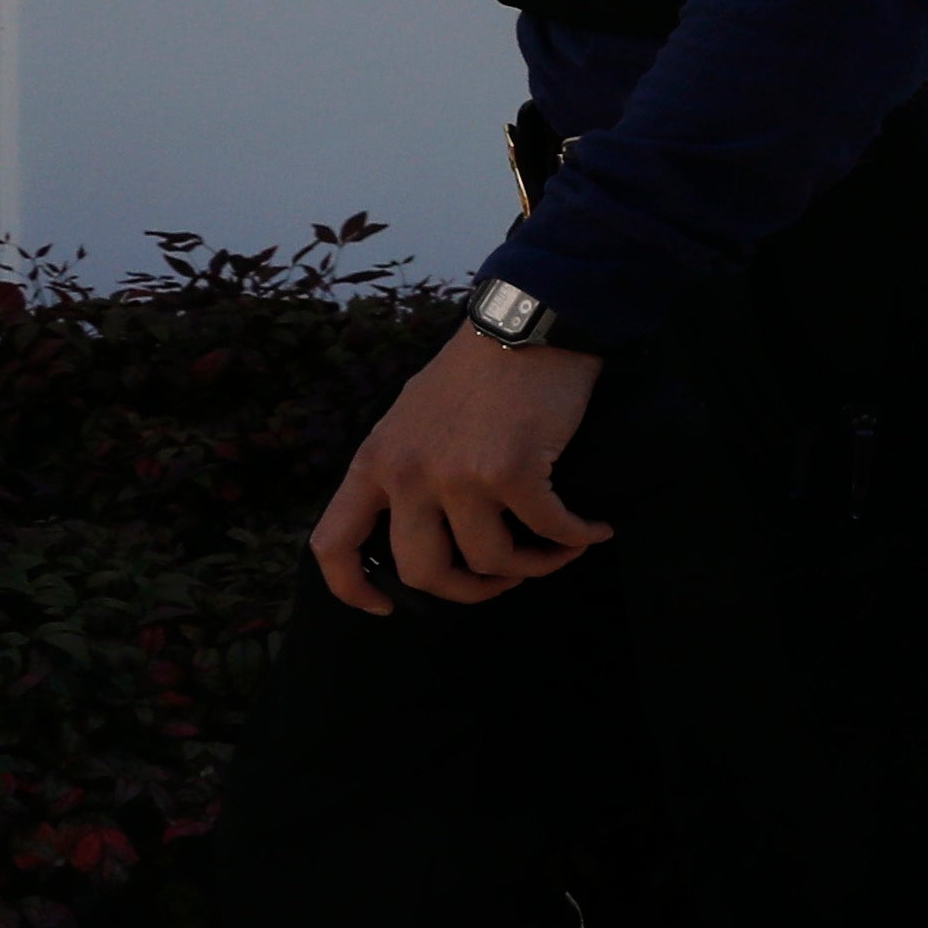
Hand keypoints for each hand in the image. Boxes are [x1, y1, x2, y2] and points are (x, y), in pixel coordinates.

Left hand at [312, 326, 611, 613]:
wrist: (528, 321)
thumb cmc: (479, 368)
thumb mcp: (413, 416)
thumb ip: (405, 467)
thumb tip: (422, 524)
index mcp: (376, 461)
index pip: (334, 544)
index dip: (353, 589)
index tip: (385, 606)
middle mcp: (408, 474)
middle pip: (423, 573)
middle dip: (469, 591)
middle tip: (502, 579)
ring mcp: (459, 475)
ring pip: (490, 561)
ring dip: (534, 566)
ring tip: (559, 550)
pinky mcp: (513, 471)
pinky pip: (547, 530)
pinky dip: (576, 538)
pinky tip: (593, 530)